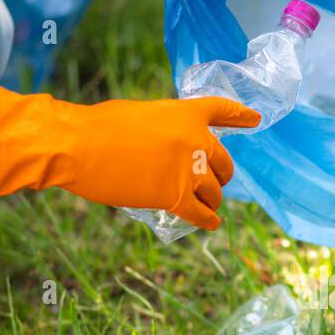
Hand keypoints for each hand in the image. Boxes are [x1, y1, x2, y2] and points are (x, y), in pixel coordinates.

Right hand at [0, 82, 259, 229]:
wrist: (79, 145)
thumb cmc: (97, 127)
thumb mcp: (140, 114)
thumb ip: (163, 129)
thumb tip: (168, 151)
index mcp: (185, 113)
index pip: (221, 110)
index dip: (240, 115)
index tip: (255, 119)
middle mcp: (195, 140)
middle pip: (223, 161)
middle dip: (221, 173)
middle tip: (215, 181)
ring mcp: (188, 169)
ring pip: (214, 191)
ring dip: (212, 198)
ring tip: (207, 205)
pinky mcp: (175, 196)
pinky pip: (201, 213)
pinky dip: (207, 219)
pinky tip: (210, 223)